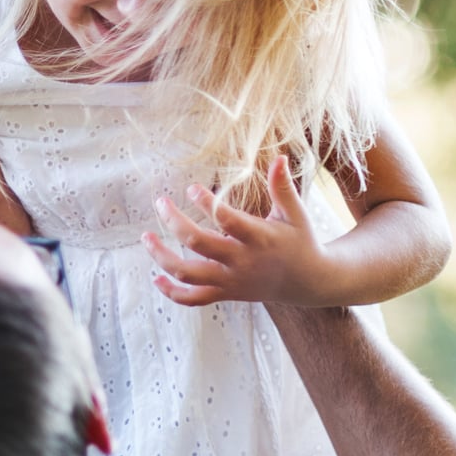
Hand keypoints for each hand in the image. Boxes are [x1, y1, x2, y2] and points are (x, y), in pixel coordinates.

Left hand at [142, 156, 335, 306]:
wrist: (309, 282)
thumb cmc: (301, 241)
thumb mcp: (295, 213)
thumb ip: (283, 187)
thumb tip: (278, 157)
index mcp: (259, 238)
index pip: (227, 220)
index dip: (206, 203)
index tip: (191, 187)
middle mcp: (242, 261)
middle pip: (198, 243)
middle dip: (174, 222)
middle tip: (161, 202)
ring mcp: (232, 280)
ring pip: (189, 274)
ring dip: (163, 257)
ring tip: (146, 237)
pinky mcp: (226, 293)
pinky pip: (194, 299)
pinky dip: (172, 292)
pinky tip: (157, 278)